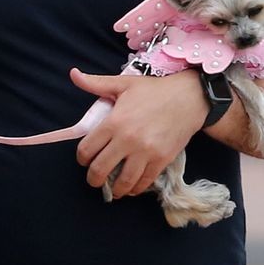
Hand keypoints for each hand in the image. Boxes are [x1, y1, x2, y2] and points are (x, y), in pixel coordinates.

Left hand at [70, 68, 206, 196]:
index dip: (82, 158)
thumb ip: (95, 83)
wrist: (190, 98)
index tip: (85, 160)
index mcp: (114, 122)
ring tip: (113, 188)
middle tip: (95, 179)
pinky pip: (144, 182)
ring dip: (114, 189)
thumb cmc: (155, 90)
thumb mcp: (123, 83)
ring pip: (122, 182)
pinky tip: (131, 187)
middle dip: (93, 179)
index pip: (86, 150)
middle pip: (100, 170)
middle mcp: (127, 139)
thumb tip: (73, 74)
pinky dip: (135, 189)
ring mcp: (145, 152)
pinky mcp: (161, 160)